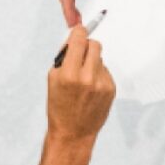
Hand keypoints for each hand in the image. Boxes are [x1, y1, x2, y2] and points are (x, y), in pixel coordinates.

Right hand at [45, 24, 115, 142]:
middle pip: (94, 44)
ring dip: (92, 62)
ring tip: (83, 79)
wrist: (73, 133)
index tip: (78, 32)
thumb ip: (64, 57)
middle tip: (79, 56)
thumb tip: (75, 38)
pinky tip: (91, 88)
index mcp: (69, 74)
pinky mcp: (111, 89)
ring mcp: (102, 84)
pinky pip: (106, 71)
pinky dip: (98, 74)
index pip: (79, 39)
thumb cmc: (59, 106)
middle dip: (86, 46)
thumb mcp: (53, 79)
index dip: (78, 33)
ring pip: (100, 58)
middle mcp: (87, 77)